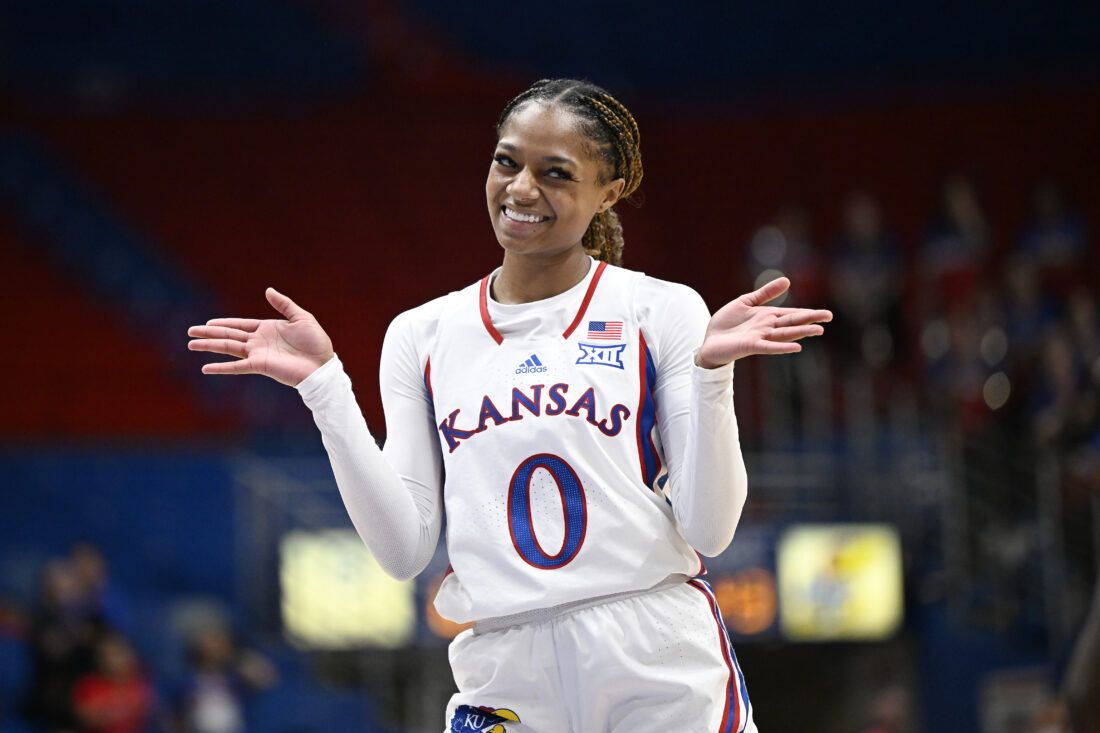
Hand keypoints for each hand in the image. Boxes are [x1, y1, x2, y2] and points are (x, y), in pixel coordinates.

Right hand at [187, 288, 333, 386]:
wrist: (323, 365)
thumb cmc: (316, 342)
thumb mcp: (301, 317)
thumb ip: (283, 304)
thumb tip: (268, 290)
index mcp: (267, 328)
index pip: (240, 325)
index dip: (223, 323)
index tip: (207, 323)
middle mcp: (259, 341)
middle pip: (229, 335)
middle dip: (209, 334)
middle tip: (190, 332)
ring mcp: (258, 354)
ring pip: (228, 348)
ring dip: (209, 346)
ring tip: (191, 345)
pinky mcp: (260, 366)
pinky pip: (237, 367)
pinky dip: (221, 367)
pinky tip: (206, 368)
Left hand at [696, 277, 831, 368]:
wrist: (710, 340)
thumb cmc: (727, 323)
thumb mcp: (746, 302)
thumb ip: (765, 293)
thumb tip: (787, 281)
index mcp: (768, 317)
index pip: (792, 314)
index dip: (808, 313)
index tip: (826, 313)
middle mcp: (767, 327)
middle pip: (792, 322)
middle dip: (810, 319)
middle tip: (829, 317)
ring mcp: (760, 337)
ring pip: (784, 334)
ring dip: (801, 332)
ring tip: (818, 330)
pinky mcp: (750, 346)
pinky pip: (768, 347)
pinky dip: (782, 347)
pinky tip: (797, 348)